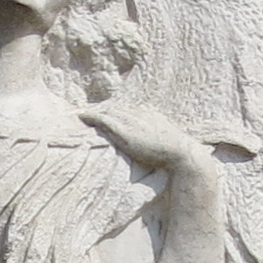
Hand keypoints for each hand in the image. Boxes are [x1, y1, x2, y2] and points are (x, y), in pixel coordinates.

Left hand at [80, 99, 204, 175]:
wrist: (181, 154)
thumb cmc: (177, 154)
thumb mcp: (167, 143)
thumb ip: (158, 141)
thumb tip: (156, 148)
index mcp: (152, 115)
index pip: (129, 110)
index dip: (116, 113)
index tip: (107, 115)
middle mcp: (141, 114)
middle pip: (117, 108)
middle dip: (103, 110)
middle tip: (89, 114)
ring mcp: (132, 121)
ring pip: (109, 111)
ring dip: (95, 112)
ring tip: (81, 115)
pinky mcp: (125, 130)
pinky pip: (104, 119)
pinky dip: (92, 116)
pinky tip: (81, 117)